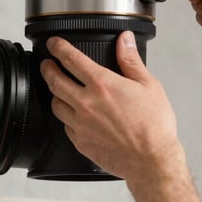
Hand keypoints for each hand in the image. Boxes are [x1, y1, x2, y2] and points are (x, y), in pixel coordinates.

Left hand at [40, 31, 184, 186]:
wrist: (151, 162)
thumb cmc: (154, 126)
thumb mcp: (149, 85)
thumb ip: (131, 60)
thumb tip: (124, 40)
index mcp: (102, 84)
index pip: (71, 59)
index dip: (58, 47)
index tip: (54, 43)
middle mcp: (86, 103)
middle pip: (55, 80)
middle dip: (47, 68)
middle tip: (47, 64)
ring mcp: (81, 124)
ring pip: (55, 104)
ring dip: (54, 93)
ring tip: (58, 89)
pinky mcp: (80, 143)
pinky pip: (65, 126)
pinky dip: (66, 117)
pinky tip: (73, 116)